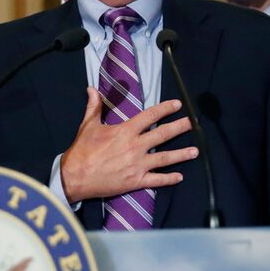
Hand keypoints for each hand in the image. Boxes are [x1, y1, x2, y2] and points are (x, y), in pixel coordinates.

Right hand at [60, 87, 197, 202]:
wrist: (74, 178)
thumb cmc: (81, 152)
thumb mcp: (88, 126)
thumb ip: (94, 107)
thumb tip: (92, 89)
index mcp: (125, 131)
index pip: (150, 116)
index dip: (165, 109)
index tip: (178, 105)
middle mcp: (135, 146)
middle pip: (163, 134)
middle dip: (180, 127)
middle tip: (193, 123)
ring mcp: (138, 165)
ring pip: (165, 158)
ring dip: (182, 154)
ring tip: (195, 150)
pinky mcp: (136, 181)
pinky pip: (157, 180)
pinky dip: (169, 179)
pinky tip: (180, 176)